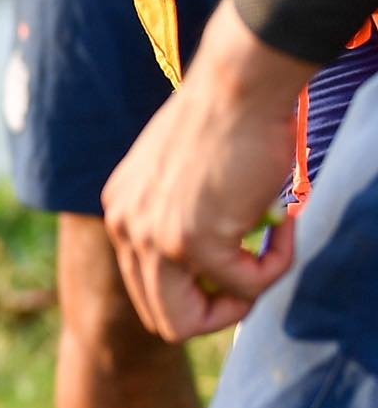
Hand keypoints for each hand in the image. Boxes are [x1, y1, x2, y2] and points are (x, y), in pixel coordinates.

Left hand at [101, 4, 313, 339]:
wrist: (240, 84)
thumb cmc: (227, 120)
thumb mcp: (183, 175)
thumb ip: (181, 218)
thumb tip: (211, 266)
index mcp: (120, 213)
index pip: (145, 287)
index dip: (197, 289)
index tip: (234, 260)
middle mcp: (125, 229)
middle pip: (160, 317)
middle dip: (215, 310)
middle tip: (255, 276)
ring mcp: (153, 238)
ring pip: (187, 322)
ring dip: (241, 301)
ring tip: (272, 254)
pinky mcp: (192, 241)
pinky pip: (245, 287)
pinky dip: (276, 266)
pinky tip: (287, 224)